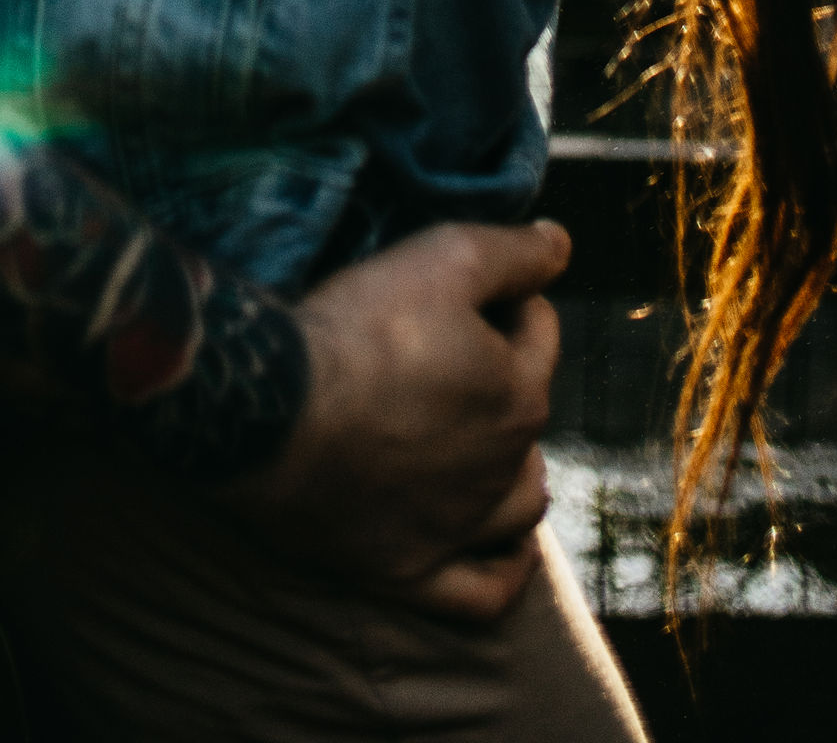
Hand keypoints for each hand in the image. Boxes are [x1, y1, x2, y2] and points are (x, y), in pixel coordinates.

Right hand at [226, 218, 566, 624]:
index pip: (539, 333)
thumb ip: (514, 251)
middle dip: (508, 376)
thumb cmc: (358, 329)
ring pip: (520, 505)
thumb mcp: (443, 257)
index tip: (466, 285)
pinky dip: (504, 572)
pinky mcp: (410, 572)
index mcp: (518, 393)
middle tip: (450, 348)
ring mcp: (458, 527)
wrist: (274, 412)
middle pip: (527, 412)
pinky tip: (508, 552)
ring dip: (518, 470)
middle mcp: (502, 467)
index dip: (509, 298)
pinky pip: (481, 593)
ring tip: (487, 443)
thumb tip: (563, 243)